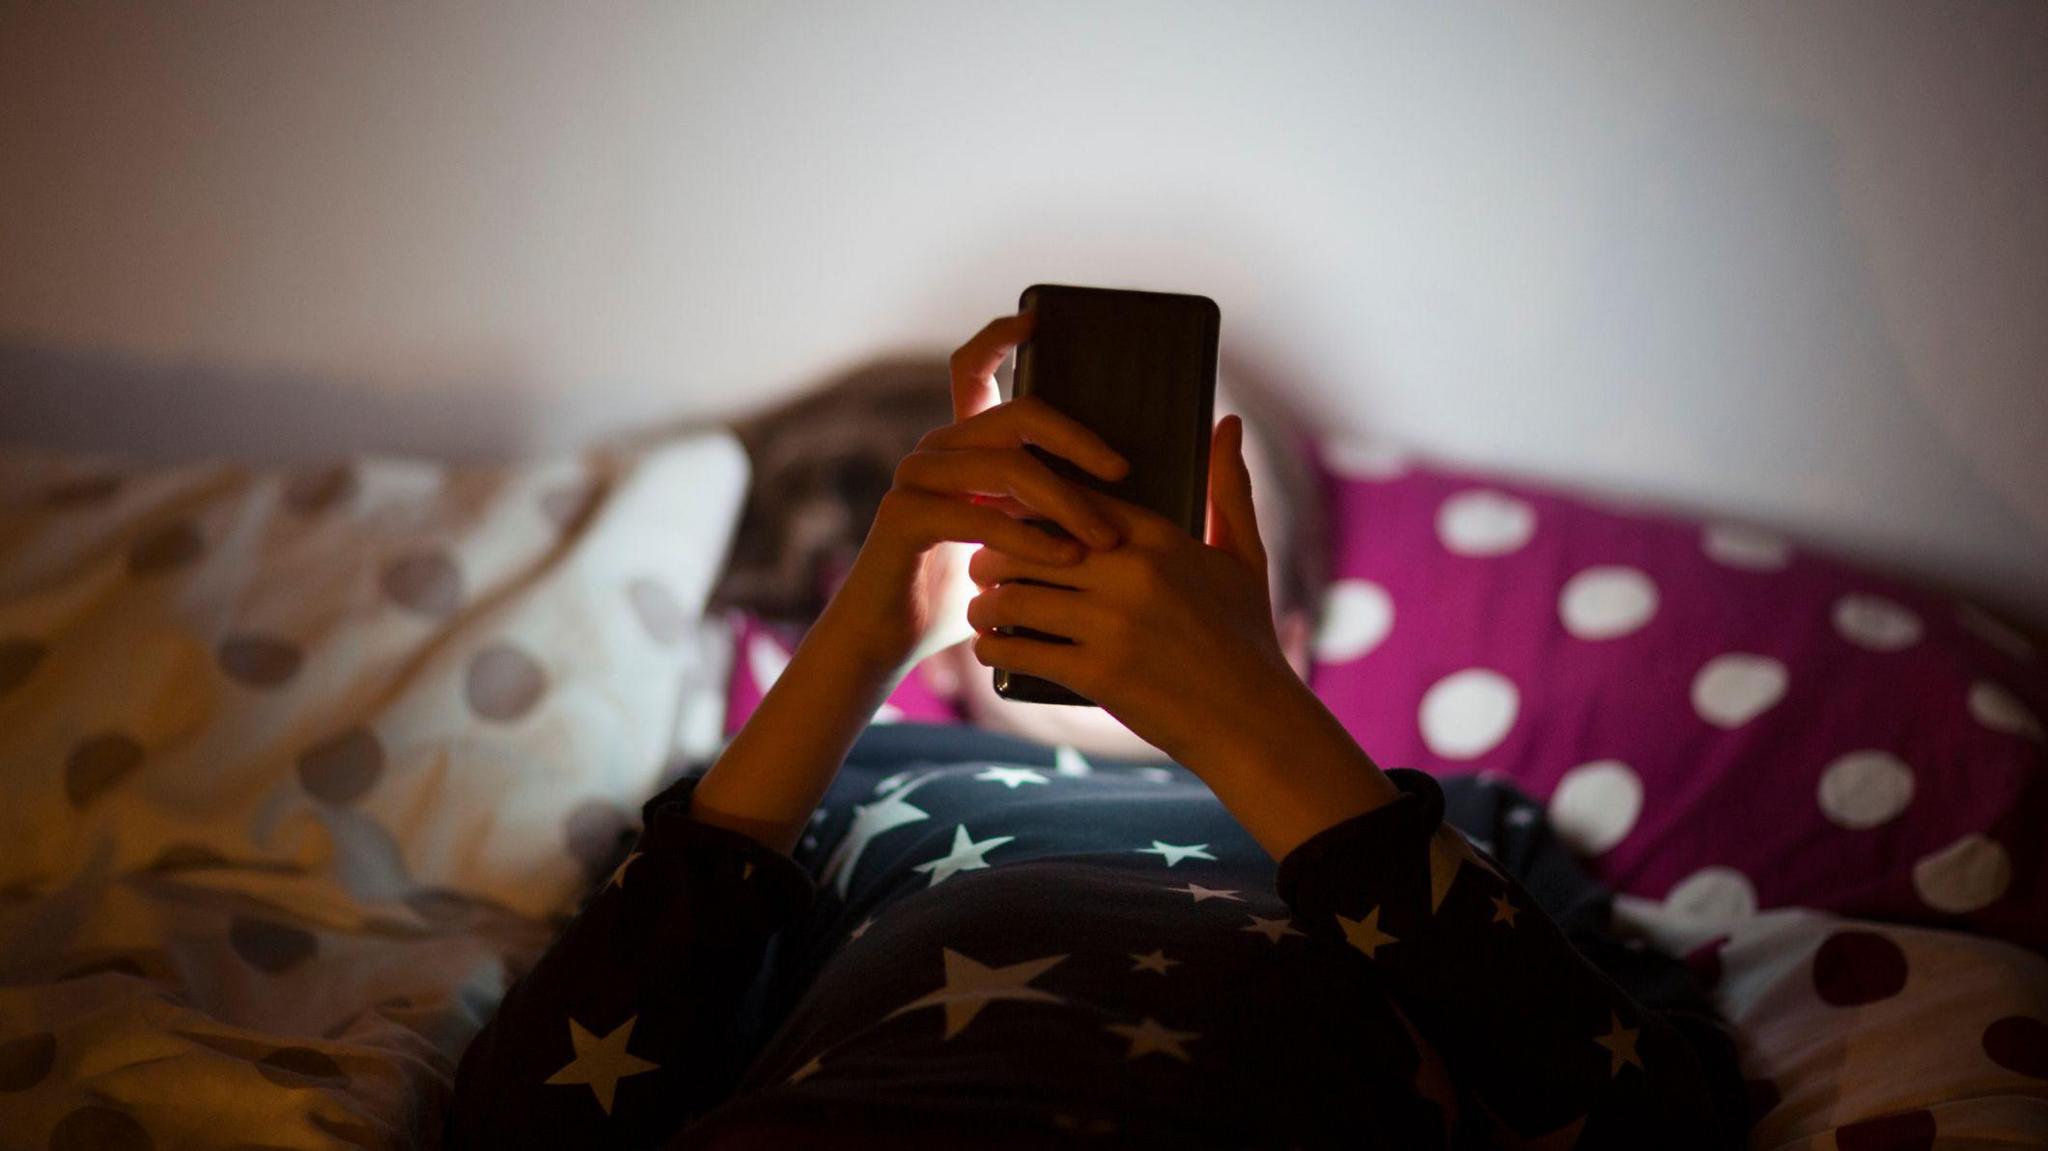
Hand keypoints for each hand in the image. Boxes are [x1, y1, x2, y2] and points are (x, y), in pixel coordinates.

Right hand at [817, 312, 1131, 672]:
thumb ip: (1045, 512)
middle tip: (1123, 472)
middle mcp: (936, 450)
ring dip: (1067, 501)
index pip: (972, 370)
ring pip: (1008, 466)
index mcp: (961, 447)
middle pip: (1018, 416)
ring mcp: (916, 478)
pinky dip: (1030, 537)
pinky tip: (1065, 556)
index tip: (1038, 319)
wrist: (889, 640)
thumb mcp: (1013, 544)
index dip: (1001, 338)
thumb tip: (1119, 494)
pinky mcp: (904, 516)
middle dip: (1079, 441)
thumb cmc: (961, 595)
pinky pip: (980, 515)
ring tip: (1106, 539)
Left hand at [959, 413, 1310, 770]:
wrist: (1253, 722)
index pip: (1069, 500)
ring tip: (981, 608)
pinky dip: (994, 648)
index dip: (1029, 508)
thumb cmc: (1248, 638)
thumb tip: (1230, 421)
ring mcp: (1113, 623)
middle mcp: (1132, 573)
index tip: (1008, 518)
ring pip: (1014, 595)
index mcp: (1159, 539)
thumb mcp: (1245, 557)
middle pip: (1028, 545)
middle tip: (981, 567)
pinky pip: (1020, 648)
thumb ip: (1228, 488)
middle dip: (994, 556)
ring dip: (986, 604)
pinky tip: (990, 647)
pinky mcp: (1098, 673)